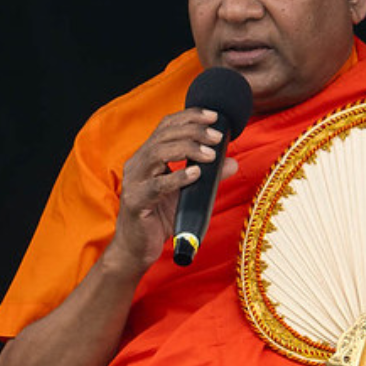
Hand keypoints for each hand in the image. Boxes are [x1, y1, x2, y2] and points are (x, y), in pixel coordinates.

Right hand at [103, 107, 238, 275]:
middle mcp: (137, 164)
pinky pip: (156, 186)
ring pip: (157, 153)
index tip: (214, 116)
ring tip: (210, 155)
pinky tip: (195, 174)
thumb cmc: (159, 219)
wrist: (137, 249)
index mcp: (147, 157)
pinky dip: (177, 177)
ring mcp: (134, 182)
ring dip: (187, 149)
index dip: (189, 117)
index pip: (166, 127)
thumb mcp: (187, 194)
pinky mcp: (135, 202)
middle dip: (193, 131)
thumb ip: (208, 177)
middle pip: (163, 135)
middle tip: (217, 137)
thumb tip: (232, 162)